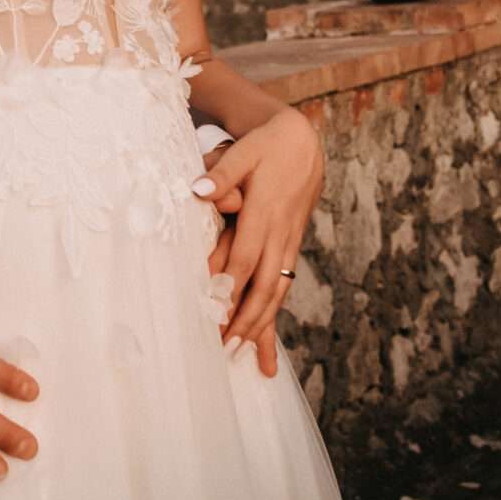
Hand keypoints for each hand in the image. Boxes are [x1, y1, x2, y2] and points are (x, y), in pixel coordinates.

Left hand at [197, 137, 276, 378]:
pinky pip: (283, 286)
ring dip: (262, 324)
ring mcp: (289, 242)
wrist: (302, 142)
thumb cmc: (267, 146)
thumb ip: (222, 173)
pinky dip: (274, 314)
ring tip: (247, 357)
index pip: (246, 256)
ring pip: (277, 291)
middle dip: (248, 320)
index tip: (216, 312)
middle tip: (227, 349)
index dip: (232, 286)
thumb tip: (198, 190)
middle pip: (265, 284)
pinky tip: (267, 341)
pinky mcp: (291, 246)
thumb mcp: (244, 151)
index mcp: (266, 212)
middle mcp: (281, 233)